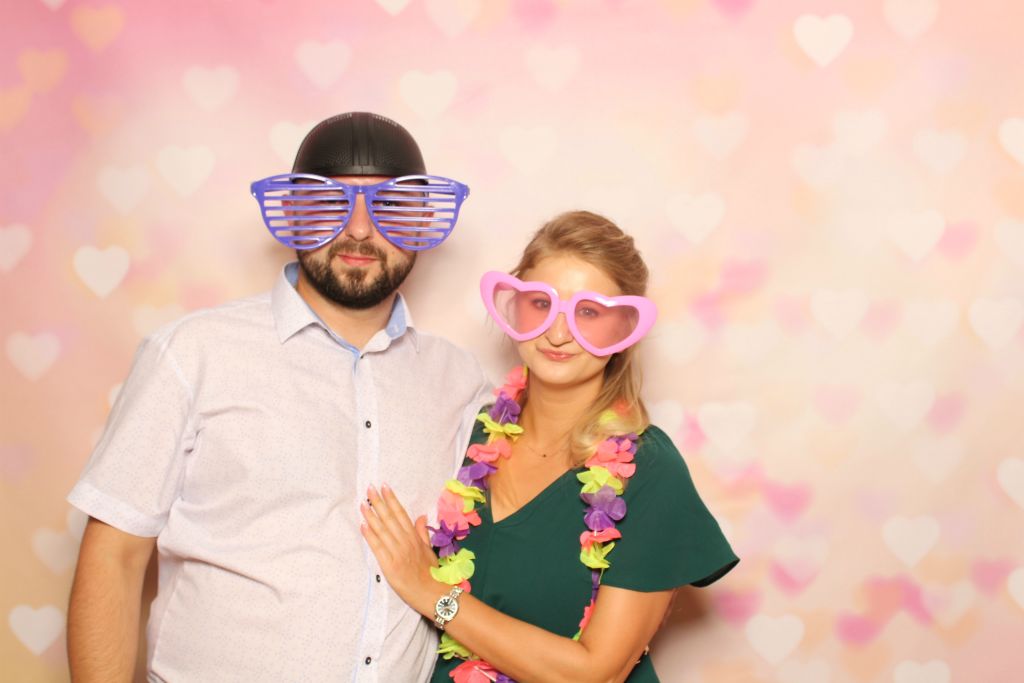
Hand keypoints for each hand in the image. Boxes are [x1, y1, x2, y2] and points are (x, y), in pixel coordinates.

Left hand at [360, 485, 444, 616]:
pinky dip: (370, 535)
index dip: (392, 499)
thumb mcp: (429, 550)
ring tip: (363, 503)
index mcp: (415, 537)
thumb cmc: (431, 573)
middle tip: (369, 488)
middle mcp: (406, 542)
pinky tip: (363, 525)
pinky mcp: (389, 565)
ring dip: (371, 515)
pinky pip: (378, 547)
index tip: (385, 486)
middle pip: (390, 518)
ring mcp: (397, 552)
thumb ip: (422, 532)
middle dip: (379, 502)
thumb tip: (420, 516)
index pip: (401, 514)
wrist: (433, 593)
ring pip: (382, 530)